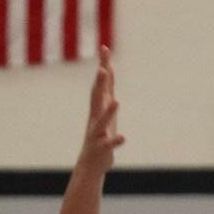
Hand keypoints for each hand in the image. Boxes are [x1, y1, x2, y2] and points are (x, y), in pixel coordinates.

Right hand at [78, 45, 124, 175]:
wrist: (90, 165)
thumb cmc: (100, 136)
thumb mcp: (104, 110)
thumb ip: (106, 91)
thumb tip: (108, 69)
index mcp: (97, 109)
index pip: (100, 84)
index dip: (103, 67)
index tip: (105, 48)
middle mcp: (95, 118)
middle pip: (97, 98)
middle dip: (100, 84)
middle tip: (103, 68)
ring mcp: (97, 133)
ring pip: (102, 121)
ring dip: (109, 112)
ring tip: (117, 102)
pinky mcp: (102, 148)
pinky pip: (109, 144)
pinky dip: (116, 141)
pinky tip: (123, 138)